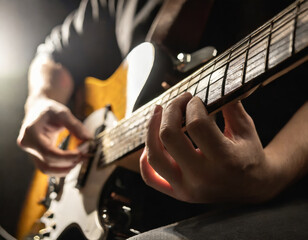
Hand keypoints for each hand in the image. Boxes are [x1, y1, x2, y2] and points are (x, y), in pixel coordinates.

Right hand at [17, 97, 90, 175]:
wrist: (38, 109)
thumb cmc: (49, 110)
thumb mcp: (63, 113)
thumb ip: (76, 126)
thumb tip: (88, 140)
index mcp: (30, 133)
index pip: (48, 153)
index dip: (66, 157)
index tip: (81, 153)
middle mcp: (28, 145)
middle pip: (47, 164)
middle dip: (68, 162)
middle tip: (84, 155)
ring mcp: (31, 152)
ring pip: (46, 170)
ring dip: (65, 169)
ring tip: (80, 159)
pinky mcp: (37, 156)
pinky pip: (48, 168)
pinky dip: (62, 168)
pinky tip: (74, 161)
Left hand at [140, 93, 283, 202]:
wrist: (252, 188)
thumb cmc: (249, 155)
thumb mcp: (246, 129)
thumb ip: (230, 105)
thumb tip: (213, 82)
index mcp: (225, 160)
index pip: (196, 125)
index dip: (192, 105)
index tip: (196, 100)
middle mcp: (203, 177)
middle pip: (169, 137)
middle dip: (171, 110)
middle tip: (179, 100)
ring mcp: (187, 189)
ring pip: (154, 157)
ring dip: (151, 129)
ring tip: (158, 111)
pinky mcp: (178, 193)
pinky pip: (150, 178)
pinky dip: (145, 159)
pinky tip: (152, 142)